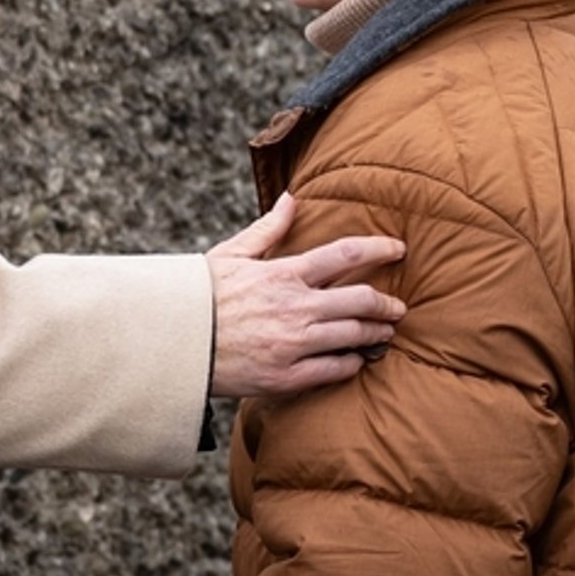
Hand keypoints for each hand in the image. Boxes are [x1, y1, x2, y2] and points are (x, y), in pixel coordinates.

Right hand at [204, 193, 405, 397]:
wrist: (175, 343)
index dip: (379, 249)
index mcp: (283, 274)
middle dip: (387, 304)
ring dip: (376, 334)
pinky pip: (335, 370)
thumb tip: (291, 199)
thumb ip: (267, 229)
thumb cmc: (200, 295)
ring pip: (354, 337)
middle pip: (361, 300)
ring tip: (384, 333)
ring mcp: (293, 345)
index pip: (345, 255)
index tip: (399, 249)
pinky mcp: (287, 377)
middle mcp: (295, 308)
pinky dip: (353, 363)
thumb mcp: (231, 254)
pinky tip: (356, 359)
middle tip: (398, 307)